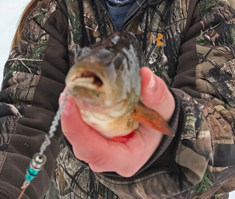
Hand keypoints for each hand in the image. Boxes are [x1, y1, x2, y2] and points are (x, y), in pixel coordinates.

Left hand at [60, 67, 174, 176]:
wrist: (161, 124)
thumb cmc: (162, 121)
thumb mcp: (165, 107)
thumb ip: (156, 94)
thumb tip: (144, 76)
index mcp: (128, 158)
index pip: (97, 153)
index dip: (78, 131)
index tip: (70, 105)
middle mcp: (109, 157)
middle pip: (82, 143)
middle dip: (71, 117)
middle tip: (70, 90)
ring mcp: (100, 147)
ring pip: (79, 135)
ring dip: (72, 111)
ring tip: (73, 88)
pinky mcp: (96, 136)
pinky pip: (81, 126)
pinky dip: (77, 109)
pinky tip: (77, 93)